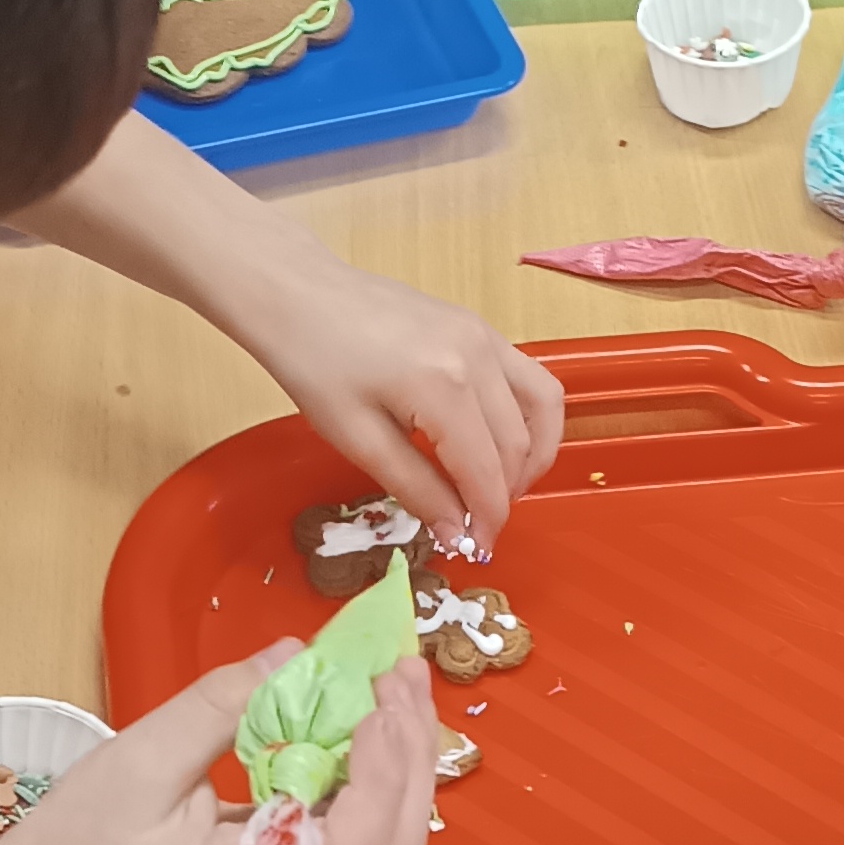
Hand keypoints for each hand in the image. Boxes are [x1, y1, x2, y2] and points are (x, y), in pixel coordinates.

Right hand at [0, 645, 438, 844]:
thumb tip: (294, 656)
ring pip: (380, 833)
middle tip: (401, 668)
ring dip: (396, 757)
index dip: (386, 764)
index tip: (379, 695)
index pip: (362, 837)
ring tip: (392, 681)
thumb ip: (225, 707)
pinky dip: (366, 771)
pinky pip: (347, 826)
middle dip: (409, 750)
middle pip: (393, 838)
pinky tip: (359, 717)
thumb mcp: (145, 761)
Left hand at [232, 261, 564, 548]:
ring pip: (543, 408)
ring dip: (531, 456)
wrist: (300, 295)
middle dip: (506, 495)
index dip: (487, 519)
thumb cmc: (315, 363)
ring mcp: (485, 336)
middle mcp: (478, 356)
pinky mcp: (481, 328)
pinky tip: (495, 443)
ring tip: (498, 488)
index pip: (487, 472)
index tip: (477, 549)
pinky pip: (529, 379)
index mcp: (444, 386)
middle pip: (519, 445)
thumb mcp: (358, 440)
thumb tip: (457, 532)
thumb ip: (418, 489)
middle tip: (476, 526)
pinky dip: (525, 419)